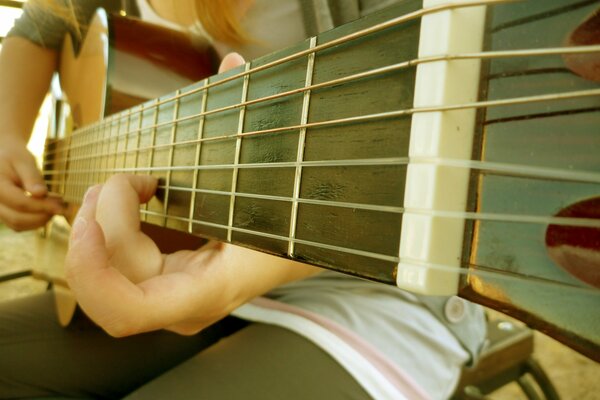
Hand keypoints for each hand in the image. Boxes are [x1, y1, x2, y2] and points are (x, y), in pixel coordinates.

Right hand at [0, 137, 64, 230]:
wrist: (1, 156)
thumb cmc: (14, 156)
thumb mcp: (23, 160)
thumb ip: (32, 177)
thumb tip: (41, 193)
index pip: (20, 203)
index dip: (43, 207)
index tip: (61, 206)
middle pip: (17, 219)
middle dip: (42, 216)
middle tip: (61, 207)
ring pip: (17, 225)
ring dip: (40, 220)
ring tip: (55, 206)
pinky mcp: (2, 214)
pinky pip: (18, 225)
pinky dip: (34, 221)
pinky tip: (47, 209)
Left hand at [65, 53, 317, 336]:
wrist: (311, 240)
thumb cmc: (298, 210)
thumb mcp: (275, 171)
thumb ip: (253, 123)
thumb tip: (234, 64)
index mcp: (213, 287)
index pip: (128, 311)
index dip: (92, 269)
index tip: (97, 203)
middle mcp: (187, 302)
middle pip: (107, 283)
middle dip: (96, 225)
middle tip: (118, 178)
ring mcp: (175, 294)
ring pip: (110, 269)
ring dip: (103, 219)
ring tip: (133, 177)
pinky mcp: (166, 278)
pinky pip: (120, 262)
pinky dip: (114, 227)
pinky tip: (134, 194)